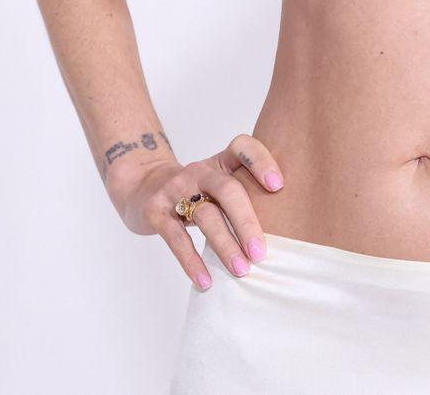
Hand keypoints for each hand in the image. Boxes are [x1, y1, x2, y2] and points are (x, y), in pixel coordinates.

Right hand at [107, 132, 284, 289]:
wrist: (141, 186)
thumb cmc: (195, 191)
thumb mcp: (218, 184)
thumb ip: (245, 197)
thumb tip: (287, 237)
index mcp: (220, 162)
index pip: (242, 148)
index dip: (261, 162)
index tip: (278, 186)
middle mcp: (199, 171)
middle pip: (228, 191)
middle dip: (247, 223)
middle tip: (261, 253)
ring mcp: (175, 188)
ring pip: (205, 216)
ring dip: (225, 246)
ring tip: (241, 271)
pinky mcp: (155, 210)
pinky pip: (176, 238)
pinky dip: (192, 261)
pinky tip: (206, 281)